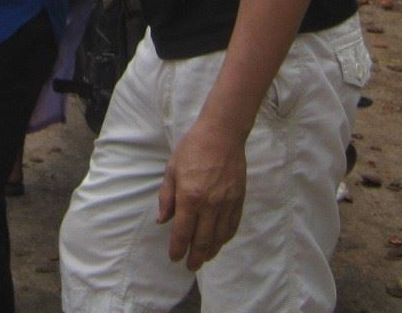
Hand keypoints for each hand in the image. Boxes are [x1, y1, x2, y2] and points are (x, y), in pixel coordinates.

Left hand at [157, 120, 247, 269]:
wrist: (222, 134)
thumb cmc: (192, 148)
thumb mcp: (171, 170)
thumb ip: (166, 197)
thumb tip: (162, 221)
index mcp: (189, 197)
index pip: (182, 232)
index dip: (178, 249)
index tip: (174, 258)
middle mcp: (210, 205)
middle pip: (202, 241)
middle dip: (195, 257)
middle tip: (191, 266)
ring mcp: (226, 203)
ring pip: (219, 237)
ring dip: (211, 251)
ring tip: (204, 259)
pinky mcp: (239, 199)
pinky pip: (233, 226)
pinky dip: (226, 238)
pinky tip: (220, 242)